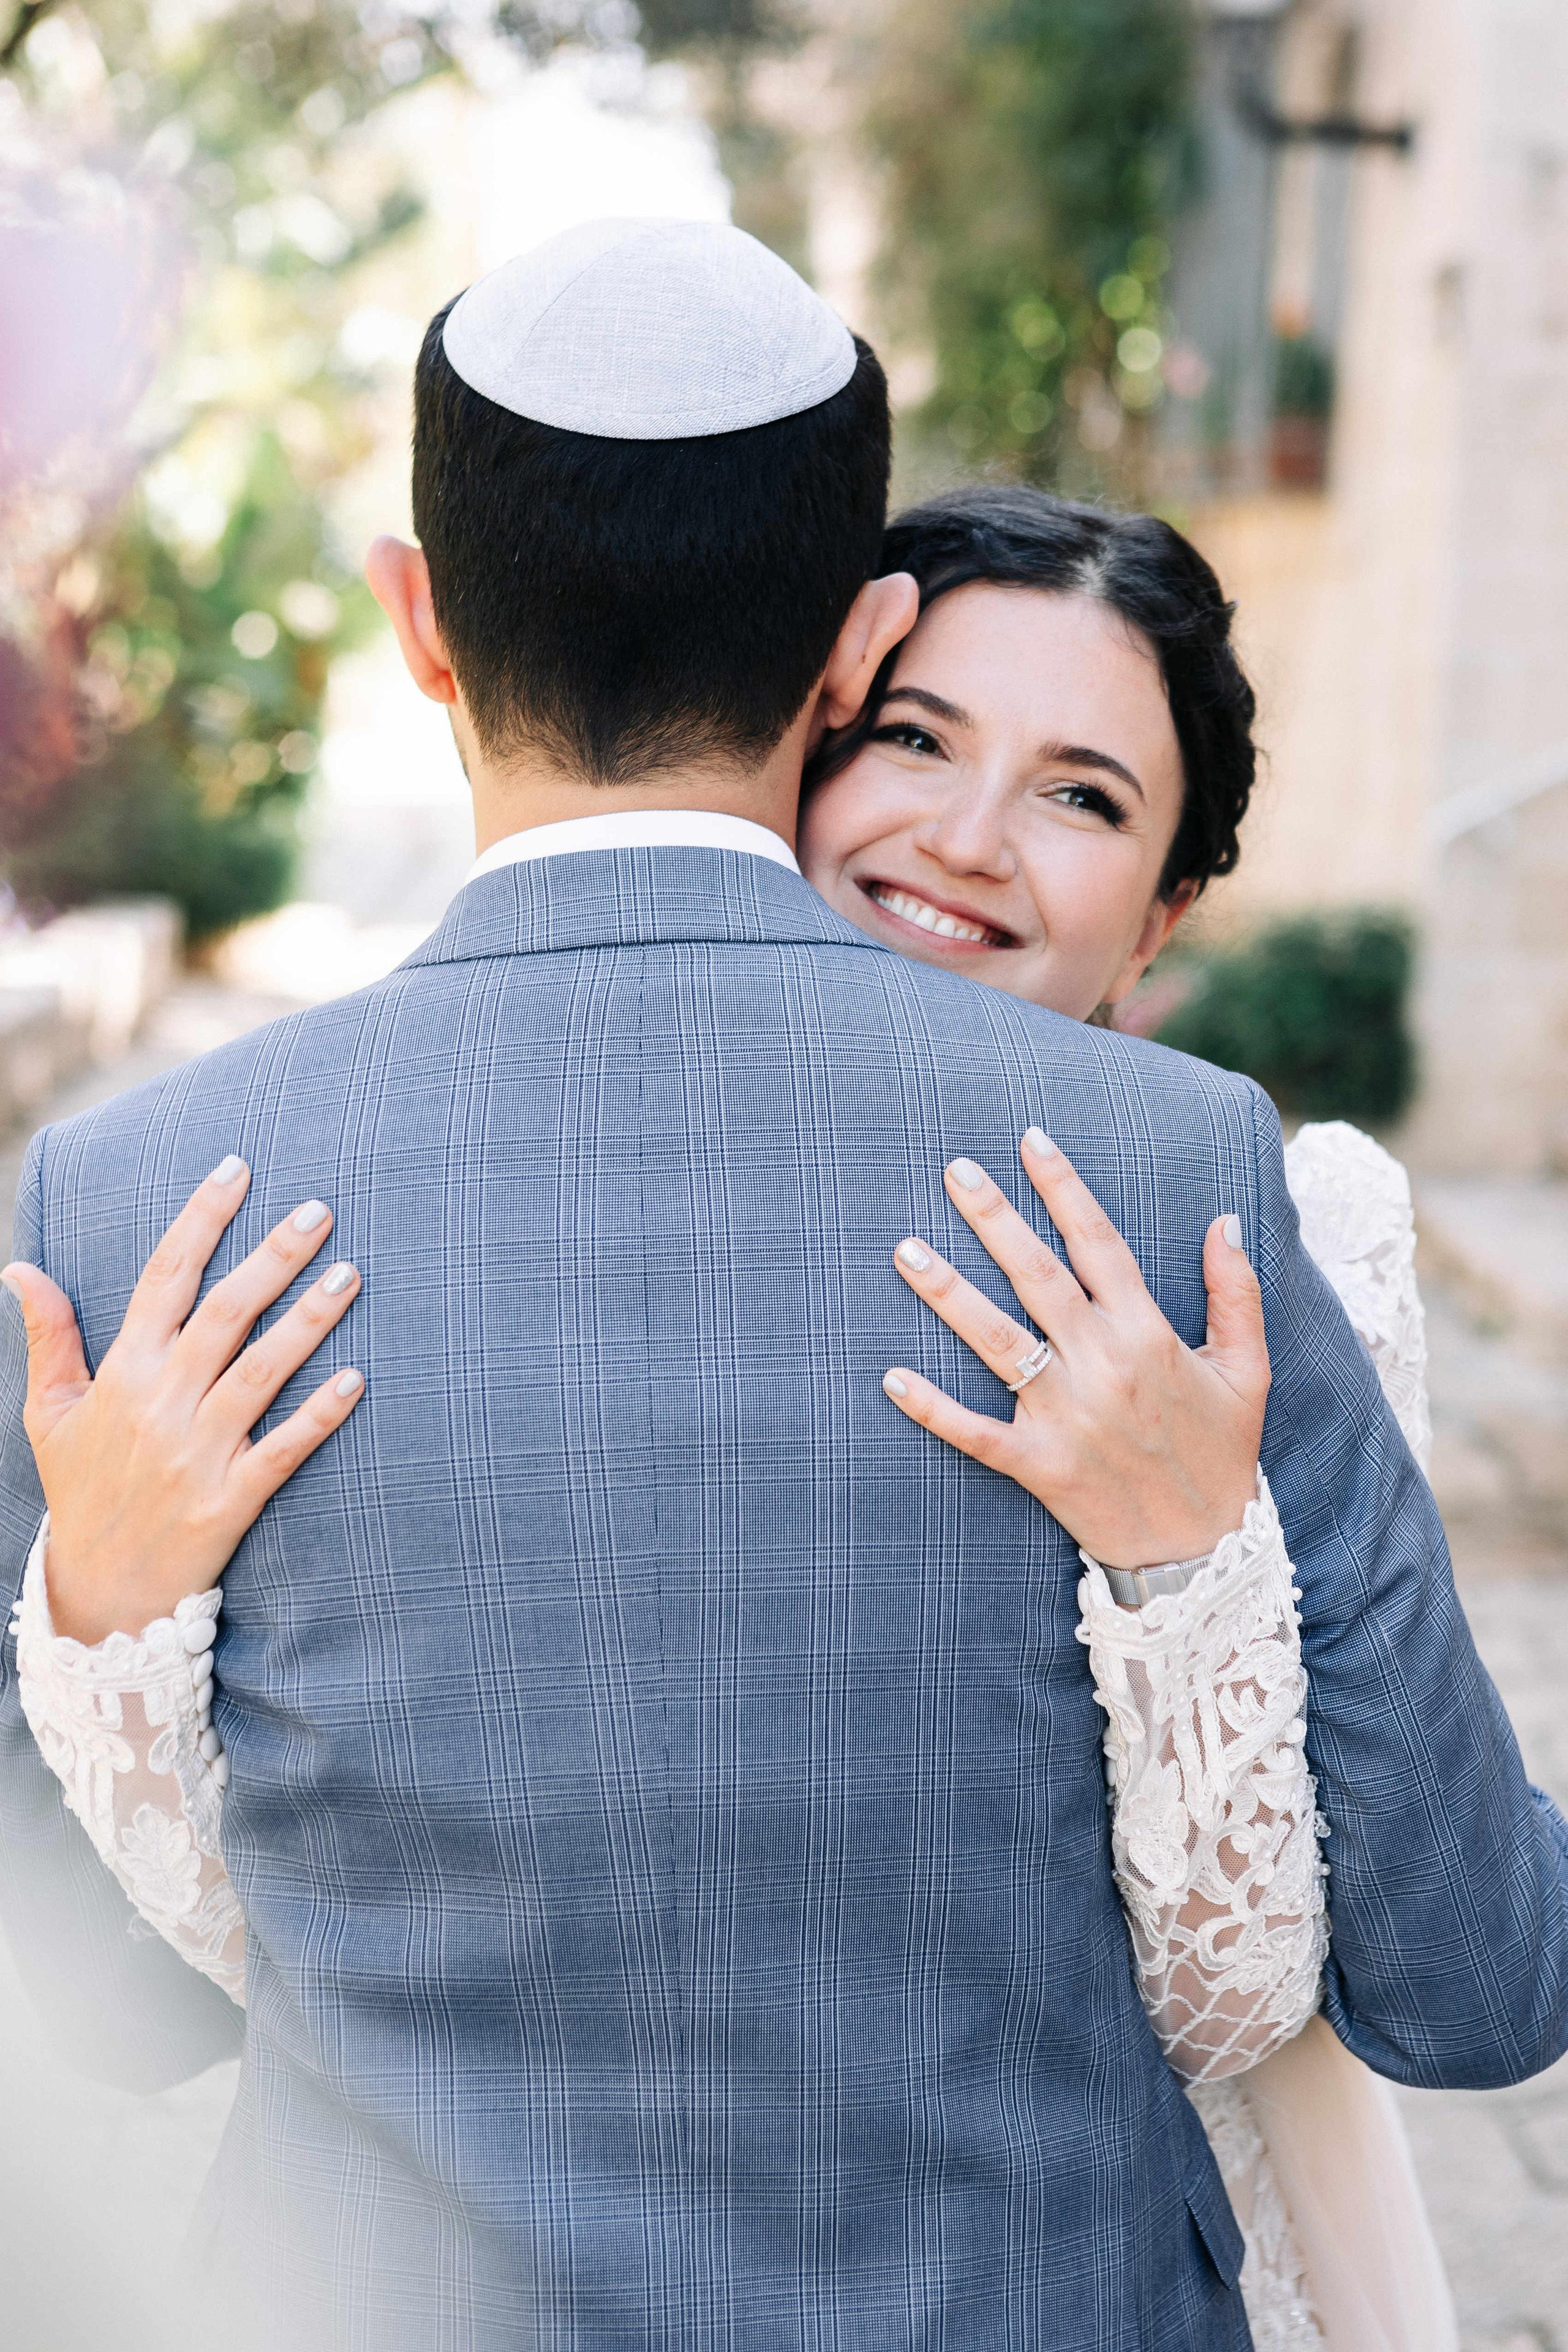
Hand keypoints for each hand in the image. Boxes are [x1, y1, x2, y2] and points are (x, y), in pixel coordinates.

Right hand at [3, 1156, 365, 1644]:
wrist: (99, 1592)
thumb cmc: (83, 1489)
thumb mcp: (50, 1411)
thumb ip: (50, 1336)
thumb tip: (20, 1267)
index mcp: (122, 1373)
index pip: (164, 1277)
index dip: (201, 1219)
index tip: (237, 1169)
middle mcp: (160, 1404)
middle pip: (222, 1314)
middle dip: (271, 1257)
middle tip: (320, 1209)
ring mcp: (197, 1453)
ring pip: (259, 1373)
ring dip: (307, 1321)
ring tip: (350, 1273)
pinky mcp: (230, 1501)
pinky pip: (282, 1451)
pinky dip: (318, 1416)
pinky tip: (356, 1380)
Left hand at [882, 1128, 1268, 1571]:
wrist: (1207, 1552)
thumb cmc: (1223, 1452)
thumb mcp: (1249, 1370)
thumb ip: (1235, 1291)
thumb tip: (1224, 1219)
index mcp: (1149, 1335)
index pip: (1099, 1243)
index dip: (1063, 1188)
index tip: (1030, 1141)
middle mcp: (1103, 1366)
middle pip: (1037, 1277)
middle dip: (994, 1218)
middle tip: (953, 1170)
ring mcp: (1066, 1416)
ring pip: (997, 1341)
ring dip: (949, 1294)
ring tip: (906, 1250)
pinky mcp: (1039, 1466)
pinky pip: (975, 1433)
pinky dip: (931, 1408)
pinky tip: (890, 1377)